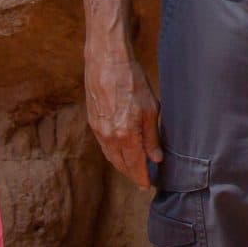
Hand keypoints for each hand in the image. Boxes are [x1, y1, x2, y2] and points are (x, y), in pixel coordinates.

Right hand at [84, 41, 160, 186]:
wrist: (107, 60)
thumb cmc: (132, 80)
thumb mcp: (150, 109)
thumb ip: (152, 136)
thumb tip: (155, 158)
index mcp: (125, 135)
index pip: (134, 165)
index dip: (141, 177)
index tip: (147, 186)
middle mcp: (109, 136)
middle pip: (120, 164)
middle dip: (132, 174)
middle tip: (141, 180)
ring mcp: (98, 129)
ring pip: (110, 155)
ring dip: (121, 164)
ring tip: (132, 168)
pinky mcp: (92, 120)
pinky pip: (103, 144)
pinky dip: (112, 151)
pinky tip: (120, 150)